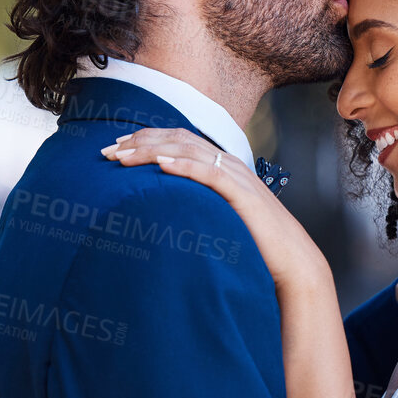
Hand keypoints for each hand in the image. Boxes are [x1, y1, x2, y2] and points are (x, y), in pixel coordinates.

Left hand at [104, 128, 328, 291]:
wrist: (291, 259)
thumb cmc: (255, 242)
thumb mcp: (220, 216)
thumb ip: (198, 205)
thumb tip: (165, 209)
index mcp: (221, 166)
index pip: (178, 140)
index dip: (145, 139)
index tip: (115, 147)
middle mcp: (228, 164)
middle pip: (177, 139)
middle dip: (139, 142)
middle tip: (107, 152)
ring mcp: (236, 177)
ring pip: (188, 151)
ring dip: (152, 152)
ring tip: (123, 158)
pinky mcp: (243, 195)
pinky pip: (209, 174)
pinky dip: (184, 166)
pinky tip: (162, 165)